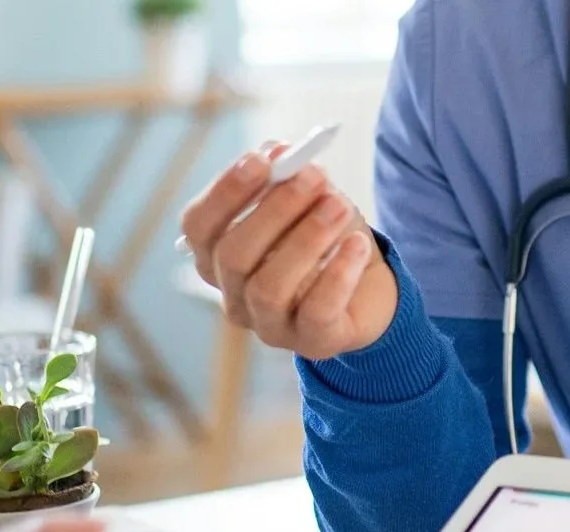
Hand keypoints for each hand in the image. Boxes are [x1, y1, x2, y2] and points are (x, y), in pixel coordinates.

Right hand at [182, 146, 398, 361]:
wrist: (370, 289)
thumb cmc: (325, 239)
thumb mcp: (307, 199)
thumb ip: (289, 174)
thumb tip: (282, 151)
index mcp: (219, 257)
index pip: (199, 227)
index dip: (225, 192)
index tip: (261, 159)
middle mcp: (235, 295)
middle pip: (233, 255)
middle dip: (275, 210)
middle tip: (314, 177)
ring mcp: (270, 325)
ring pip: (269, 287)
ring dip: (306, 239)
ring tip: (340, 206)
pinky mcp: (312, 342)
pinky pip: (317, 311)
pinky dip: (339, 273)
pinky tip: (358, 244)